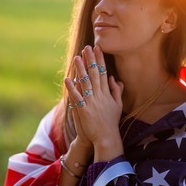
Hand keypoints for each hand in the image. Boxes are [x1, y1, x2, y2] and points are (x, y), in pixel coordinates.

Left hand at [65, 45, 123, 159]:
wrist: (106, 138)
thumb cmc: (111, 122)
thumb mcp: (118, 105)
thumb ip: (116, 91)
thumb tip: (114, 78)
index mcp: (107, 93)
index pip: (104, 72)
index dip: (100, 60)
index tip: (98, 48)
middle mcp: (100, 95)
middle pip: (95, 74)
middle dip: (91, 60)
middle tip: (87, 47)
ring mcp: (92, 102)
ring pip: (85, 83)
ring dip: (81, 70)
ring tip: (76, 58)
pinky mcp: (84, 110)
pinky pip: (77, 97)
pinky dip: (72, 88)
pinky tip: (67, 79)